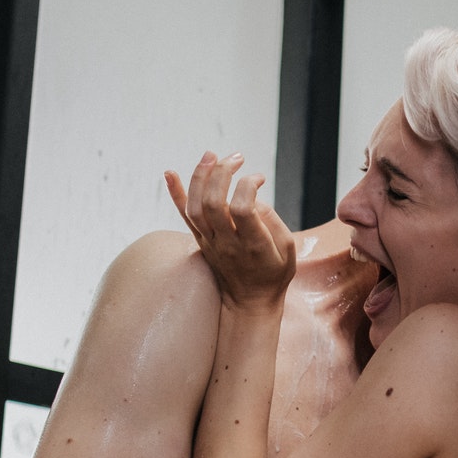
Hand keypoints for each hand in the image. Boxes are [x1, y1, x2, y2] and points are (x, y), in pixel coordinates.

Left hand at [165, 152, 294, 309]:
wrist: (250, 302)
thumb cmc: (274, 273)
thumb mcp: (288, 250)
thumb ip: (272, 220)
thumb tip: (252, 196)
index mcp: (253, 245)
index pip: (242, 209)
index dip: (248, 186)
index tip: (259, 178)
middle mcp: (227, 244)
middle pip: (213, 203)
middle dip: (222, 173)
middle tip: (236, 157)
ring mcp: (210, 243)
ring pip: (195, 207)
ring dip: (200, 177)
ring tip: (211, 155)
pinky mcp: (201, 241)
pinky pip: (184, 216)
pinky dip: (175, 194)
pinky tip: (169, 172)